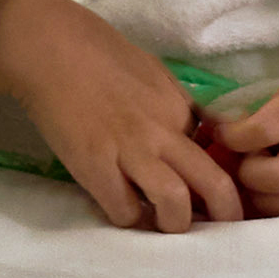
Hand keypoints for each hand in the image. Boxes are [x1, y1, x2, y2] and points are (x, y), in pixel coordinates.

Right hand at [0, 0, 237, 231]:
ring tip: (166, 225)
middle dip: (226, 214)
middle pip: (214, 184)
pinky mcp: (93, 166)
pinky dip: (129, 221)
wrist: (51, 47)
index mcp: (182, 110)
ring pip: (174, 202)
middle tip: (221, 230)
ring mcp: (129, 151)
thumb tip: (203, 137)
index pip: (221, 157)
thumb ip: (182, 108)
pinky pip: (123, 210)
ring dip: (175, 224)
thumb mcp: (158, 75)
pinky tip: (126, 213)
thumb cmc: (102, 55)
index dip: (224, 182)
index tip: (221, 198)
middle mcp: (163, 132)